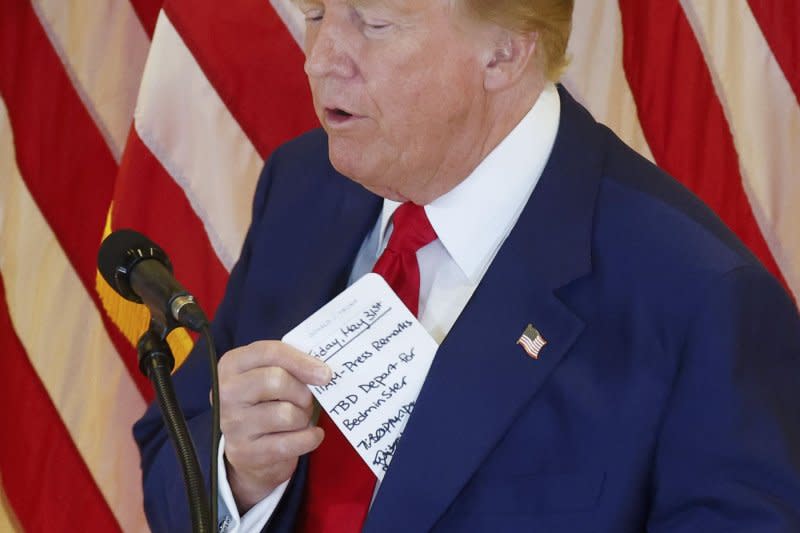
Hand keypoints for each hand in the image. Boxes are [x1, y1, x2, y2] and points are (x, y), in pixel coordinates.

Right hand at [218, 340, 331, 512]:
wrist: (249, 449)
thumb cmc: (267, 403)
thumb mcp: (271, 375)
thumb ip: (292, 365)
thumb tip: (322, 373)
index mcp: (232, 364)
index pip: (269, 352)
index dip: (301, 361)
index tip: (325, 373)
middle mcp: (226, 392)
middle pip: (276, 380)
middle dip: (302, 392)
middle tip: (307, 400)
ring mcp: (233, 424)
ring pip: (287, 414)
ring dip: (303, 417)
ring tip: (299, 419)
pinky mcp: (245, 452)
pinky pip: (291, 442)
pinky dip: (310, 438)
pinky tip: (310, 435)